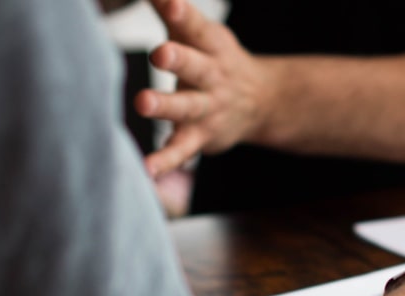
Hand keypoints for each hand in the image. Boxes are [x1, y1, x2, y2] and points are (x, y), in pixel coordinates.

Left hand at [136, 0, 271, 176]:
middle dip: (178, 59)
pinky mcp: (201, 138)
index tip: (169, 3)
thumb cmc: (217, 61)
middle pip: (196, 65)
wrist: (262, 103)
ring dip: (166, 105)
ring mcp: (208, 109)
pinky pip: (182, 150)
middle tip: (160, 52)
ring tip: (143, 102)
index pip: (196, 27)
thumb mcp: (201, 33)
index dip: (182, 14)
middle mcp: (212, 76)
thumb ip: (173, 11)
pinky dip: (165, 160)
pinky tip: (146, 169)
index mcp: (211, 46)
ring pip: (187, 108)